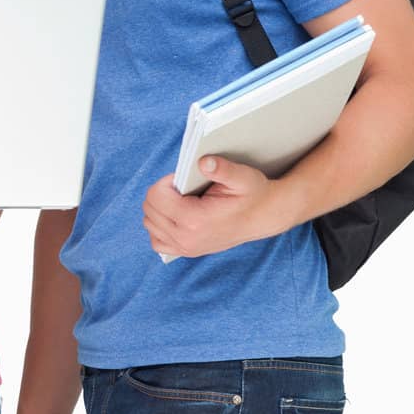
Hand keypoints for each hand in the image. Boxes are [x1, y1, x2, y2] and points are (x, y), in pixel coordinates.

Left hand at [143, 156, 282, 258]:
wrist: (264, 217)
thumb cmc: (253, 194)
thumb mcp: (242, 177)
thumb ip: (222, 168)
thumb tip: (203, 161)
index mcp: (194, 220)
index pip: (156, 196)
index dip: (167, 182)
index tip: (183, 180)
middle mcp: (186, 238)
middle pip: (150, 208)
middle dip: (161, 193)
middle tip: (183, 189)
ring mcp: (185, 248)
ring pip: (149, 222)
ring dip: (159, 208)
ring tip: (180, 201)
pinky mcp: (186, 252)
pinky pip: (156, 241)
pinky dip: (159, 227)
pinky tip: (174, 216)